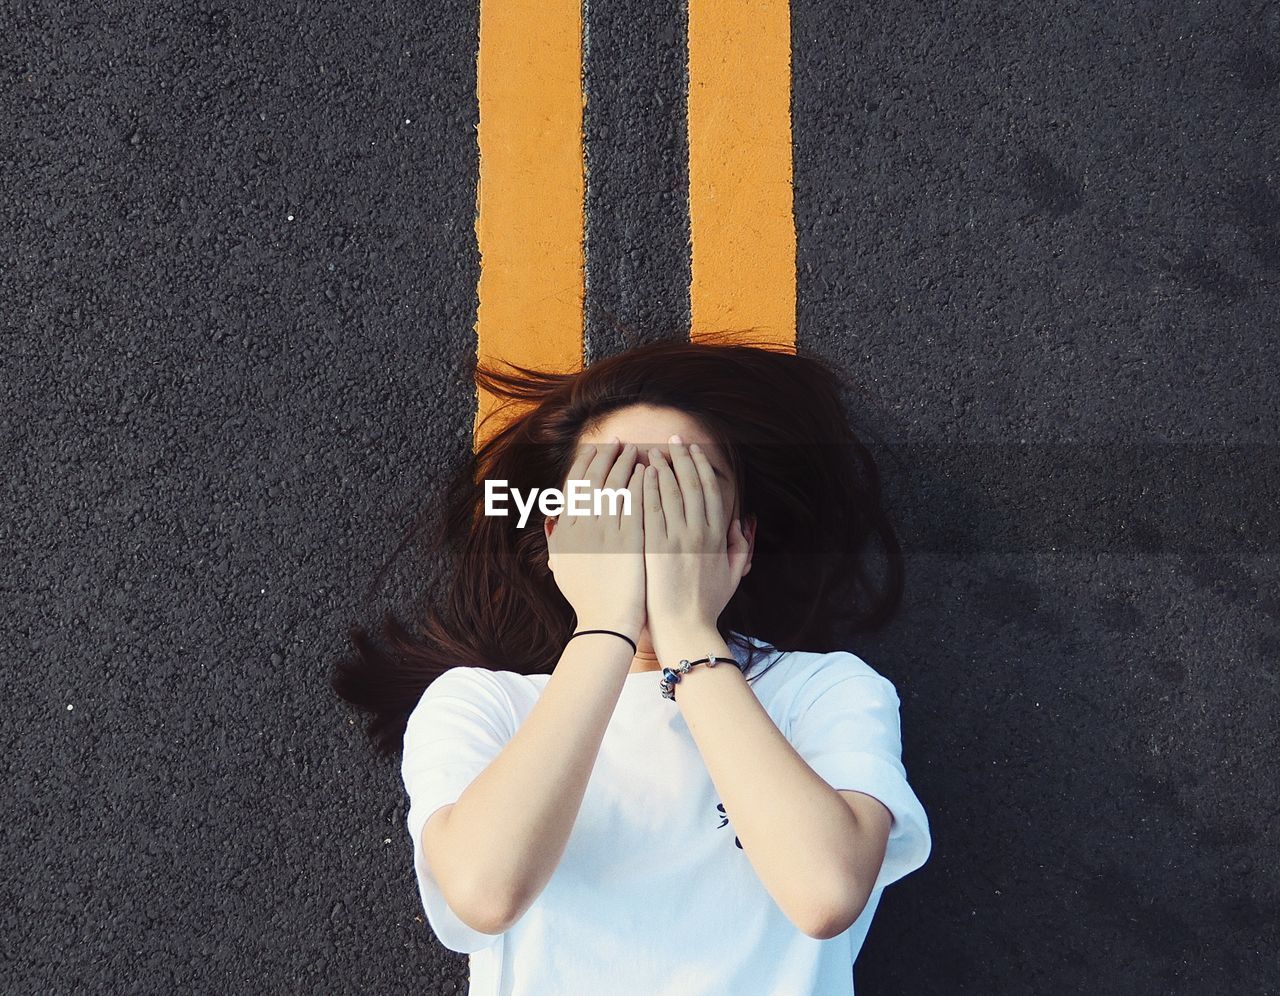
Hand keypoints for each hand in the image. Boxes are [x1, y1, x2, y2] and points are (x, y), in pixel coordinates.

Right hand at [544, 438, 646, 640]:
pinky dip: (640, 483)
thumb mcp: (562, 567)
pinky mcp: (630, 540)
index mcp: (565, 531)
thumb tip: (551, 518)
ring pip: (615, 485)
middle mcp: (582, 528)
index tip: (594, 449)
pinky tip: (648, 471)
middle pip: (593, 479)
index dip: (584, 463)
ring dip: (625, 463)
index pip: (573, 486)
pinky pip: (635, 502)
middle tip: (617, 442)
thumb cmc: (587, 598)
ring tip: (635, 450)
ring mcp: (606, 533)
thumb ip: (556, 540)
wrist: (606, 623)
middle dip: (605, 456)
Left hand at [641, 435, 751, 663]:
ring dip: (661, 467)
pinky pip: (650, 510)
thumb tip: (742, 523)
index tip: (692, 450)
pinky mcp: (655, 547)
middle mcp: (700, 533)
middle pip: (691, 483)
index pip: (712, 490)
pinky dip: (646, 489)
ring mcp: (677, 539)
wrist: (684, 629)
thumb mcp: (734, 575)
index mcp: (719, 536)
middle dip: (682, 457)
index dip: (701, 466)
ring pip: (670, 492)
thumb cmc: (707, 606)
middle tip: (672, 439)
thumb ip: (740, 547)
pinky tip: (639, 474)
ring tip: (652, 451)